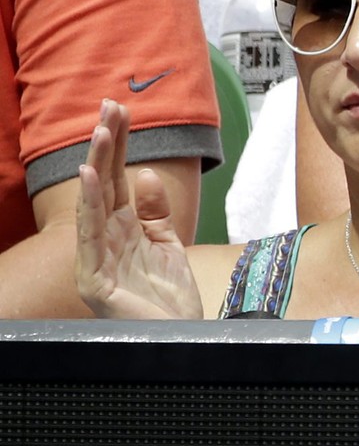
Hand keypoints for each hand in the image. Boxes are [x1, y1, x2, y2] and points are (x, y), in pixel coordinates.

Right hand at [74, 99, 202, 318]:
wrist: (181, 339)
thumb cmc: (169, 299)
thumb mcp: (168, 245)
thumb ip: (155, 212)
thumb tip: (141, 175)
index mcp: (123, 230)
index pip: (118, 179)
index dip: (119, 145)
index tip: (121, 111)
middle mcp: (106, 240)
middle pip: (105, 183)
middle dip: (107, 144)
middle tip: (109, 105)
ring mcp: (97, 259)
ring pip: (94, 204)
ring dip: (97, 165)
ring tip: (99, 131)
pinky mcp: (96, 280)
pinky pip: (91, 237)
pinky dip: (90, 205)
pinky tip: (90, 176)